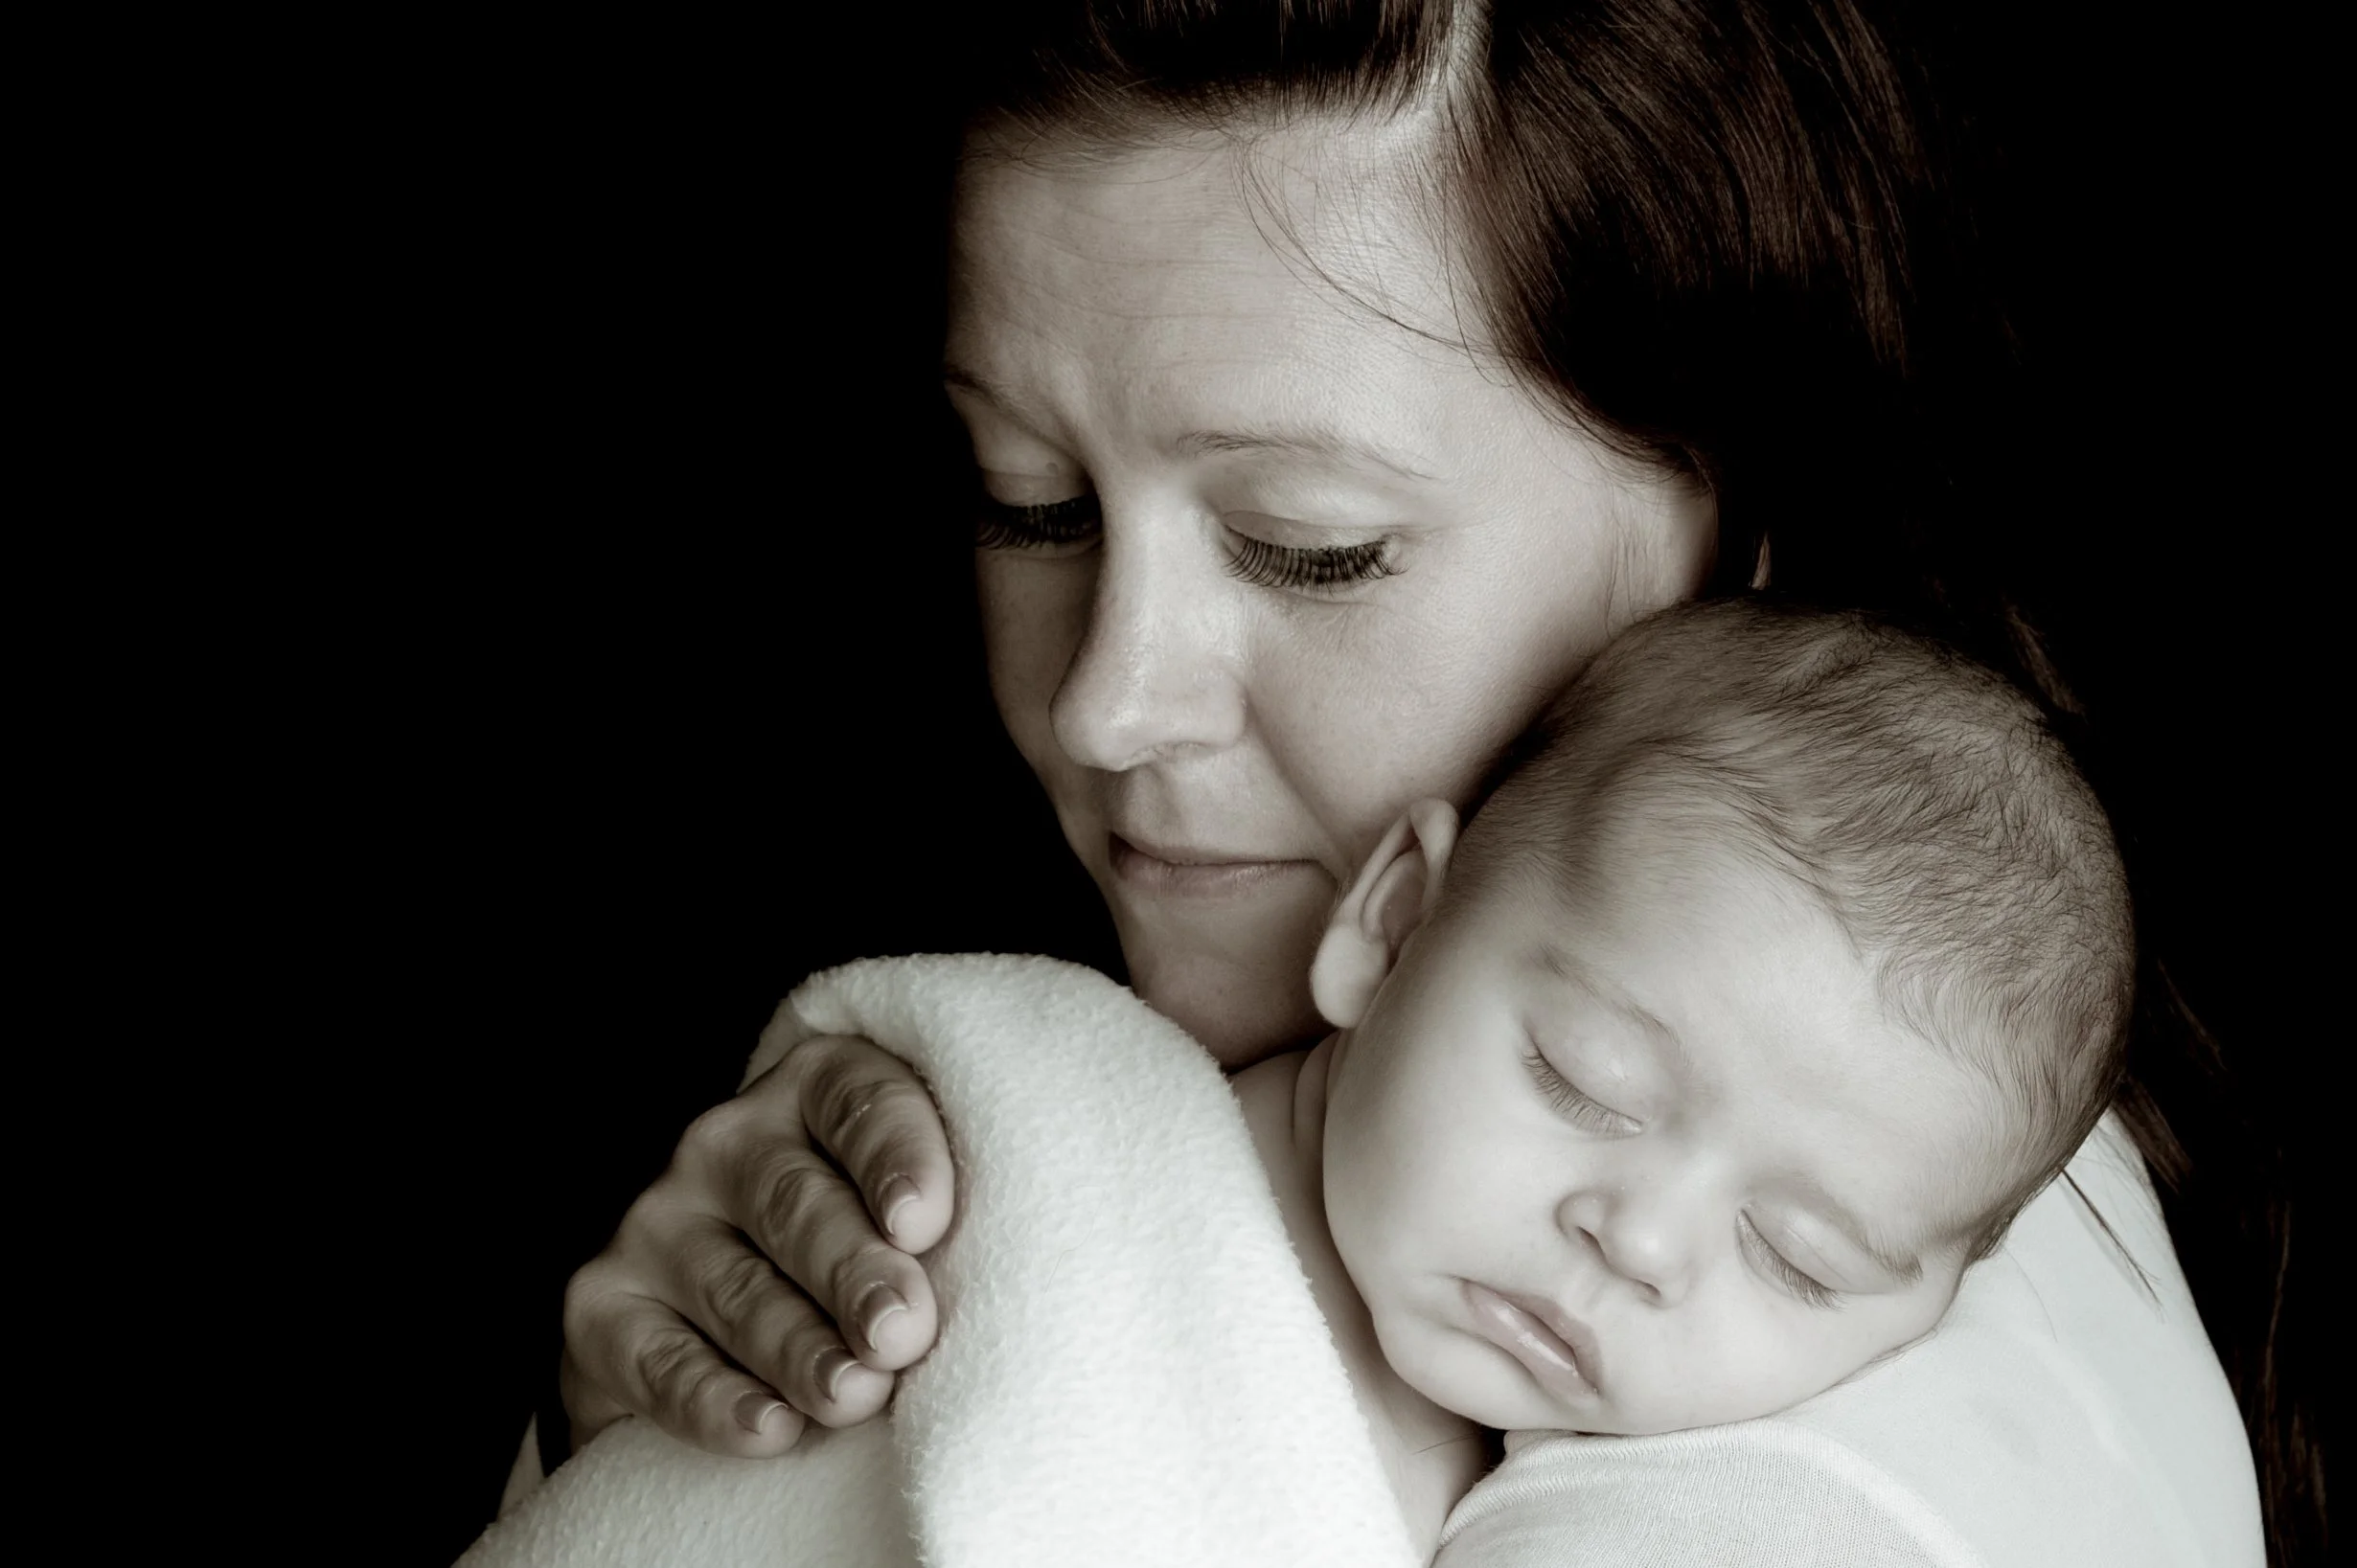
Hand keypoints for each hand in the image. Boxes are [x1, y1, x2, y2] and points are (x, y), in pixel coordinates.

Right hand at [559, 1033, 956, 1454]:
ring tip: (855, 1395)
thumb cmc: (867, 1269)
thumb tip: (955, 1307)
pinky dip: (717, 1401)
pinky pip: (662, 1361)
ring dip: (800, 1348)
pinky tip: (770, 1430)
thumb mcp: (907, 1231)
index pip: (860, 1103)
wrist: (720, 1344)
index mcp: (817, 1093)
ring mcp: (655, 1220)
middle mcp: (725, 1141)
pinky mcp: (600, 1305)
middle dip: (855, 1273)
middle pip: (796, 1202)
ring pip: (739, 1289)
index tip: (924, 1224)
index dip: (896, 1156)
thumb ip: (930, 1242)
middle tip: (901, 1332)